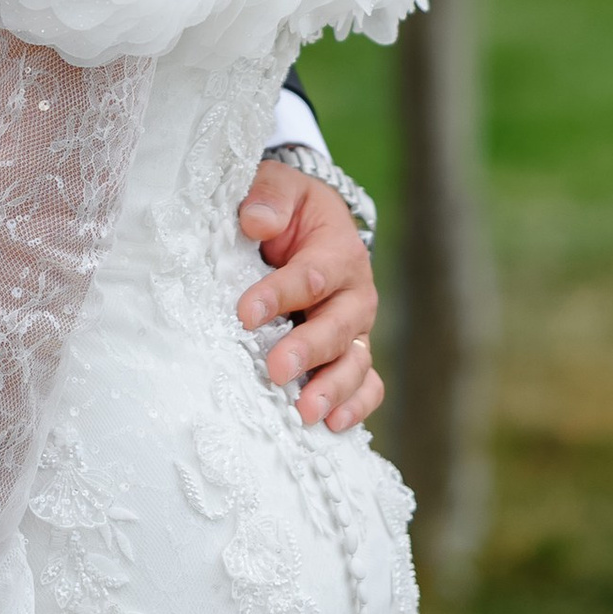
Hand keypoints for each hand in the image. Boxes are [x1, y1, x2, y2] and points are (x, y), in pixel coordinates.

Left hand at [236, 167, 383, 432]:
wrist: (312, 225)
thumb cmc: (290, 210)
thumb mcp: (280, 187)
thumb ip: (269, 197)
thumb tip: (255, 221)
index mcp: (339, 250)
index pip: (312, 275)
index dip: (279, 294)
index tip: (245, 313)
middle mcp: (356, 293)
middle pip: (337, 326)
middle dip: (307, 350)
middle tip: (275, 369)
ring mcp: (357, 329)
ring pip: (355, 363)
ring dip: (332, 389)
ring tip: (305, 413)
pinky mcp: (353, 353)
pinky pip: (367, 385)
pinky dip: (356, 406)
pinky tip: (332, 426)